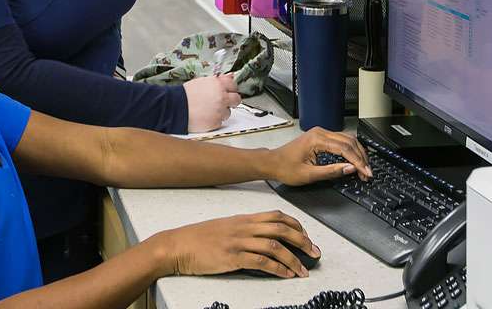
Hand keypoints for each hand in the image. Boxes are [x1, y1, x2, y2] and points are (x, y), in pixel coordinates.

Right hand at [155, 211, 319, 277]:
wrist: (177, 245)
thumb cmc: (197, 238)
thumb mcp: (224, 227)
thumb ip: (243, 229)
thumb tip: (262, 237)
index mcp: (243, 219)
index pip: (277, 216)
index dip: (296, 225)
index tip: (306, 236)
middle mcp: (244, 227)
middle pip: (281, 229)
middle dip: (302, 241)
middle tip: (315, 252)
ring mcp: (238, 242)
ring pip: (275, 246)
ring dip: (294, 259)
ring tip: (303, 270)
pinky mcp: (232, 257)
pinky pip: (261, 262)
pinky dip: (278, 269)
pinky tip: (286, 275)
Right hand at [184, 73, 240, 131]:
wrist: (175, 108)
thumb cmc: (185, 95)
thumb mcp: (201, 82)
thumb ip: (218, 80)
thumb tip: (230, 76)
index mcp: (218, 84)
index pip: (234, 85)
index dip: (230, 89)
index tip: (227, 92)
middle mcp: (222, 97)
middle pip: (236, 100)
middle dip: (231, 101)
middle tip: (222, 102)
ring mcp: (220, 110)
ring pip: (228, 112)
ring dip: (221, 112)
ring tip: (208, 110)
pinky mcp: (216, 122)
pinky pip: (220, 122)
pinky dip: (214, 120)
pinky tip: (205, 116)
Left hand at [270, 127, 372, 185]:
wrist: (272, 162)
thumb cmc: (285, 168)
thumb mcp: (309, 175)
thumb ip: (331, 171)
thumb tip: (350, 169)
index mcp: (317, 139)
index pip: (345, 149)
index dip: (358, 162)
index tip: (366, 173)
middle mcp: (320, 132)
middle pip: (349, 141)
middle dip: (361, 157)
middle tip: (367, 172)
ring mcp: (320, 133)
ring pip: (347, 139)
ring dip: (357, 153)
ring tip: (363, 167)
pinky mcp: (321, 137)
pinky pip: (341, 140)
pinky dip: (350, 150)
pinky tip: (355, 159)